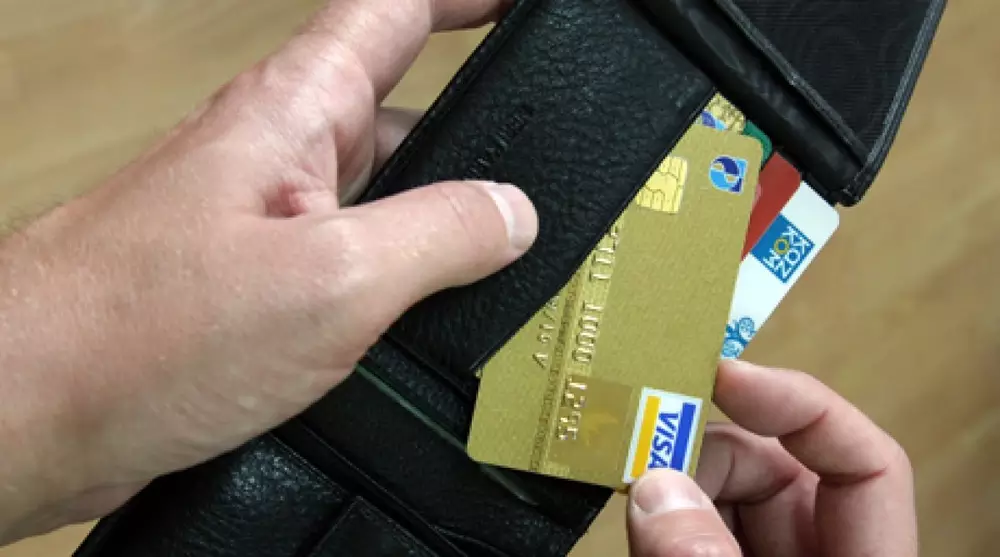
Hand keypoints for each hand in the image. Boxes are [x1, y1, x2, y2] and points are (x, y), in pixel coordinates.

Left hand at [0, 0, 530, 543]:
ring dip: (438, 221)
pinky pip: (349, 263)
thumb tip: (513, 212)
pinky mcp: (253, 289)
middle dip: (474, 133)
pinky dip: (399, 281)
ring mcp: (266, 224)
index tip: (524, 10)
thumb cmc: (136, 333)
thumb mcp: (328, 280)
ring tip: (505, 262)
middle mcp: (279, 156)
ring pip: (378, 198)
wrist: (23, 412)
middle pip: (399, 112)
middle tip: (544, 167)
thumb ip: (436, 235)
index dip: (467, 0)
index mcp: (294, 114)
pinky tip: (430, 323)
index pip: (395, 13)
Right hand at [626, 360, 916, 556]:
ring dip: (665, 486)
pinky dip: (655, 519)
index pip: (863, 462)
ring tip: (621, 487)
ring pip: (713, 495)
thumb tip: (657, 491)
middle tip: (635, 451)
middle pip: (767, 468)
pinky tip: (632, 519)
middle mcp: (810, 554)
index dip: (798, 403)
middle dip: (699, 450)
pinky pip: (684, 530)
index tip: (721, 374)